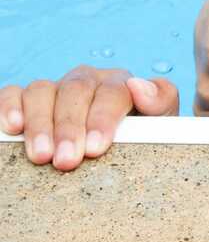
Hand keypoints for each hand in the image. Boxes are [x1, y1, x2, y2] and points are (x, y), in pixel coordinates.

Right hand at [2, 66, 177, 170]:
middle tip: (66, 161)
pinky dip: (9, 106)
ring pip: (42, 91)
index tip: (96, 148)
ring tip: (41, 156)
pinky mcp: (27, 100)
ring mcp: (56, 88)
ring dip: (40, 123)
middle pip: (75, 91)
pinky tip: (13, 127)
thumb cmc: (141, 135)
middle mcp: (86, 80)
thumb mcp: (160, 121)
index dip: (103, 118)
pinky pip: (13, 93)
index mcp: (119, 83)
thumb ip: (160, 101)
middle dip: (70, 127)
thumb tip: (138, 85)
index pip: (113, 91)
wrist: (126, 144)